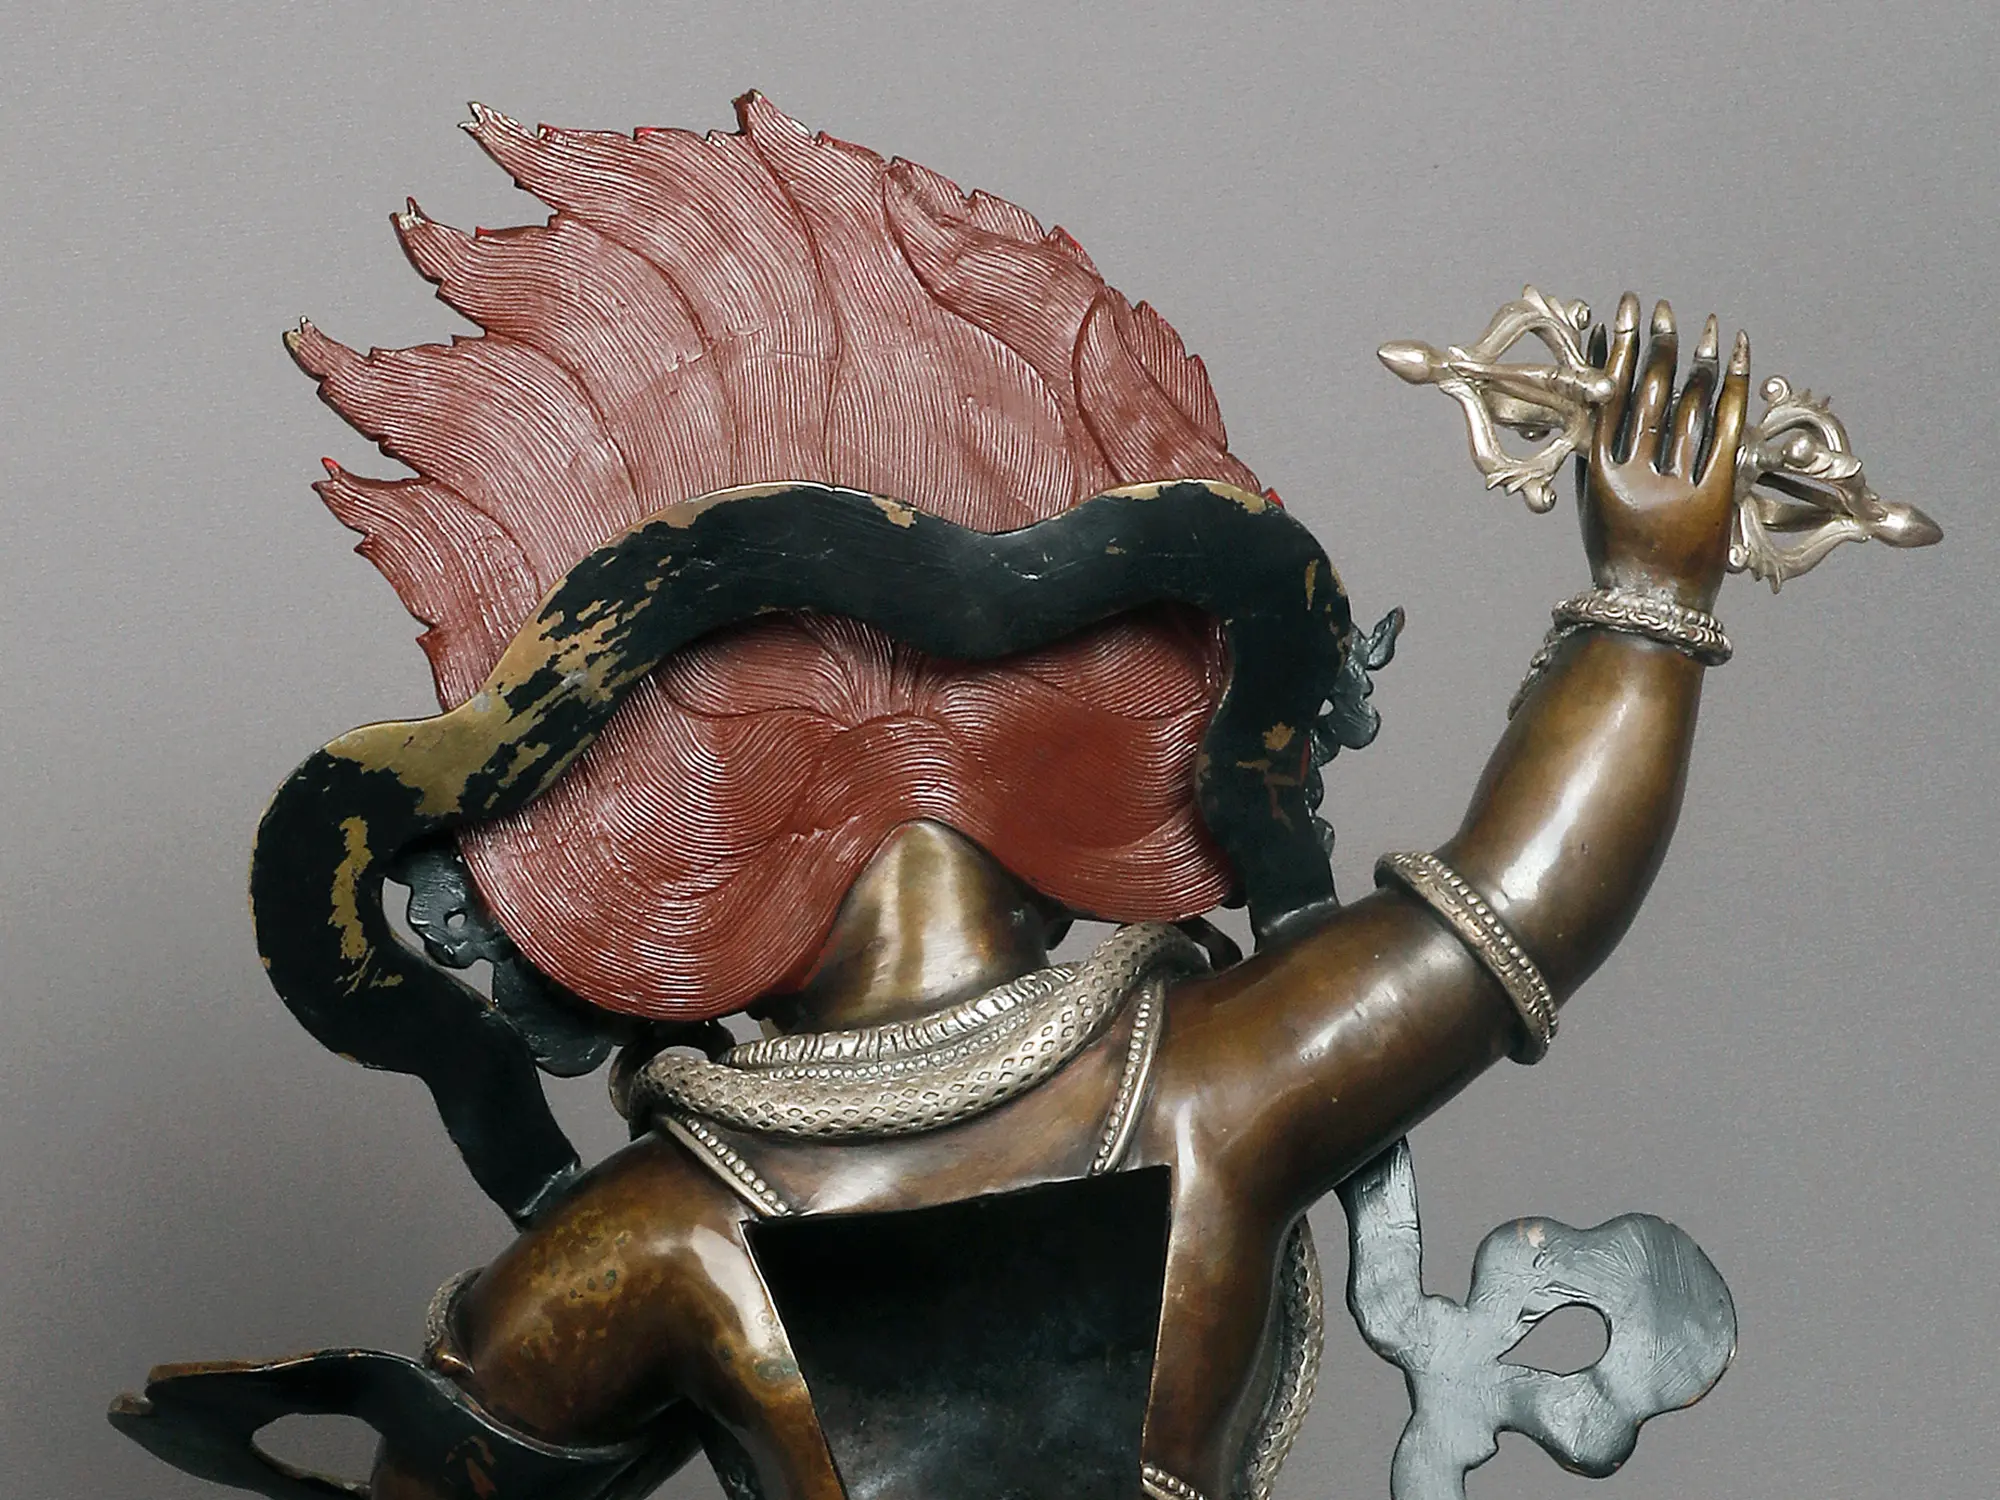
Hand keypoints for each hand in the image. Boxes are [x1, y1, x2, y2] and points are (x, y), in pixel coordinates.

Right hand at [1579, 293, 1751, 611]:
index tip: (1627, 311)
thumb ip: (1594, 445)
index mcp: (1601, 475)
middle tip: (1665, 311)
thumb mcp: (1593, 498)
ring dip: (1699, 361)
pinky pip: (1730, 429)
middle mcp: (1638, 477)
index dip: (1619, 348)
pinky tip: (1738, 356)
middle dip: (1659, 346)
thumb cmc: (1619, 548)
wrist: (1654, 605)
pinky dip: (1736, 388)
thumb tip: (1596, 386)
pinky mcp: (1718, 495)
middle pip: (1651, 395)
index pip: (1610, 395)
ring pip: (1692, 408)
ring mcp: (1680, 486)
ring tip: (1701, 328)